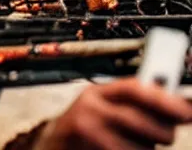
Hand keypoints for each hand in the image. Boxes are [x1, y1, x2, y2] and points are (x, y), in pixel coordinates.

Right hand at [35, 78, 191, 149]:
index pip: (133, 89)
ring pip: (141, 148)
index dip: (162, 99)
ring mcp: (90, 133)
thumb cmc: (86, 126)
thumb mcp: (103, 106)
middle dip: (162, 132)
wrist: (55, 145)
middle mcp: (91, 109)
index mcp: (97, 93)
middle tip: (165, 135)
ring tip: (131, 145)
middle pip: (141, 121)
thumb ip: (133, 103)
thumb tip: (178, 105)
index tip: (187, 110)